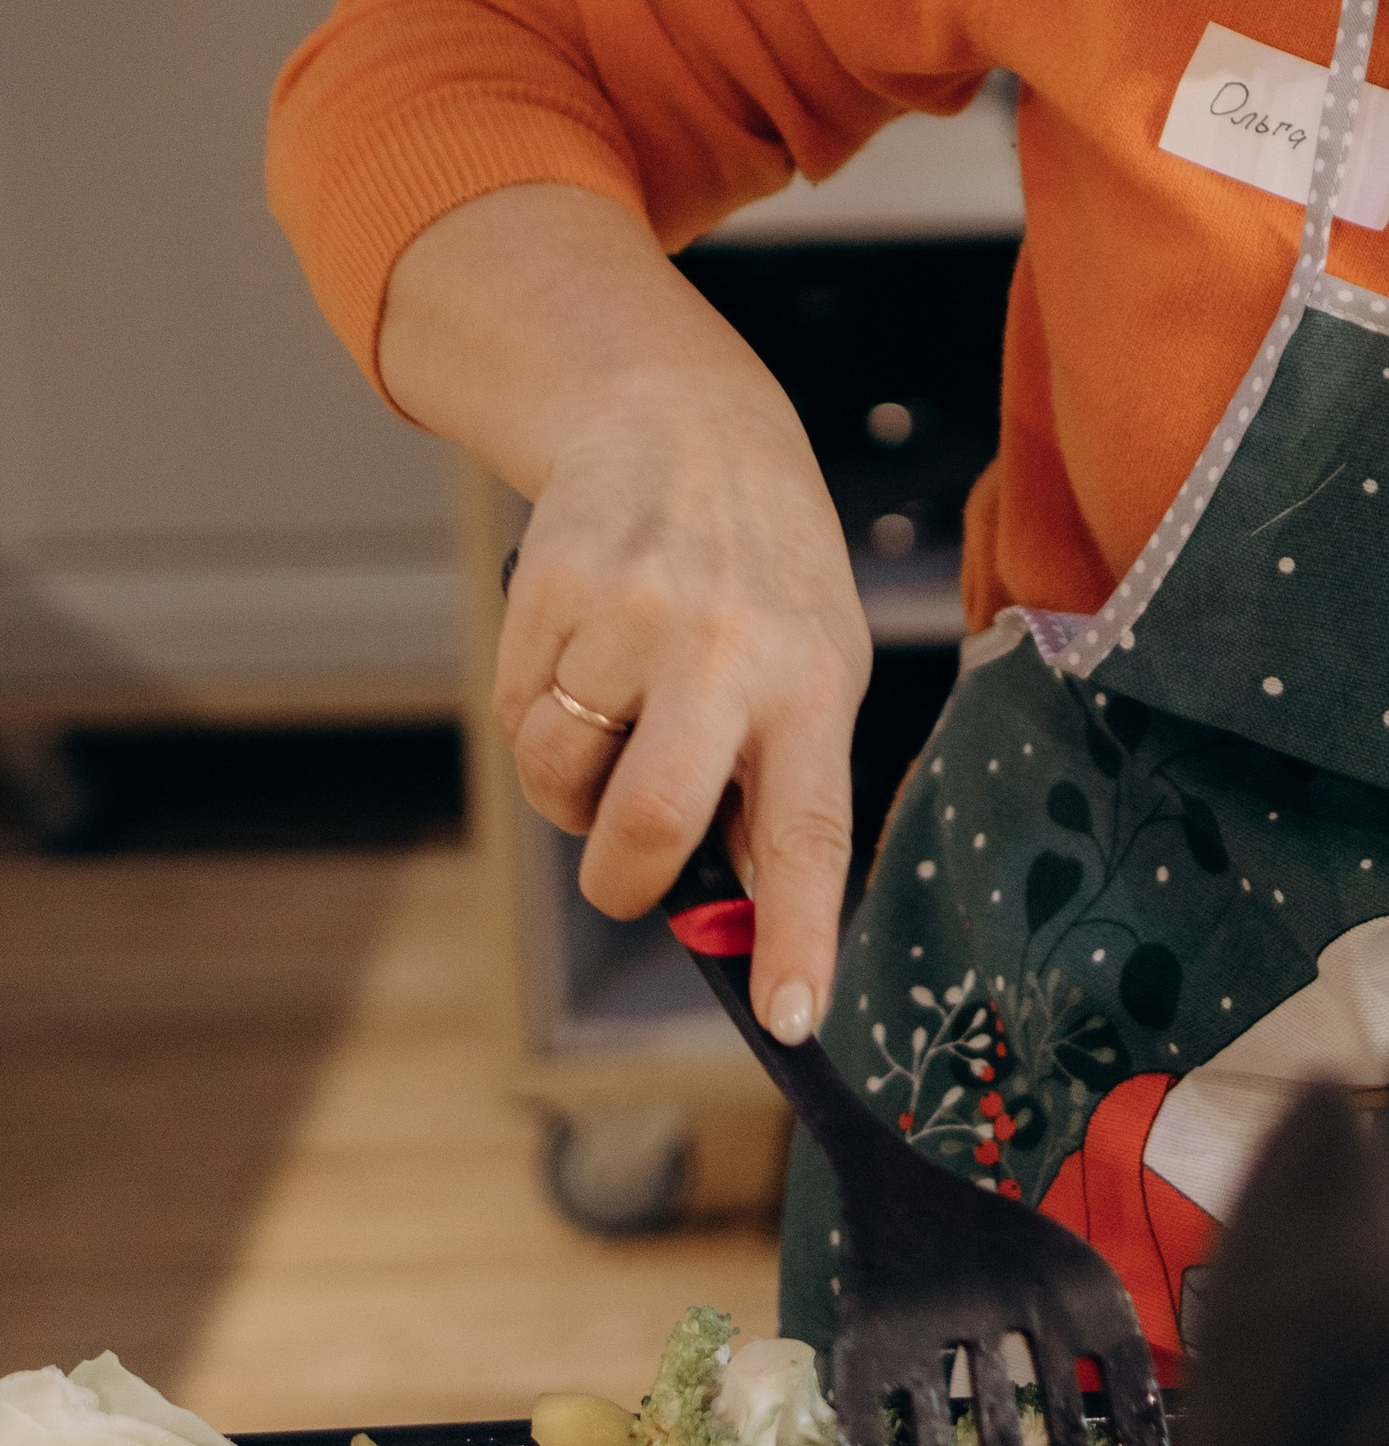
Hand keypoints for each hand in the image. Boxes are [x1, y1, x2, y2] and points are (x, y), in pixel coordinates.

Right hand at [380, 185, 870, 1042]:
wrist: (683, 426)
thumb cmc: (762, 575)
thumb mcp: (814, 660)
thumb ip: (780, 782)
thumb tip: (740, 920)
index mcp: (816, 681)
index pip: (811, 832)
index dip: (800, 936)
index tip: (795, 1019)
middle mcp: (730, 649)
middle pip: (651, 825)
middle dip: (620, 878)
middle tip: (625, 867)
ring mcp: (635, 616)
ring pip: (560, 780)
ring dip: (571, 782)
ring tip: (615, 710)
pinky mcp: (554, 590)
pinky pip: (516, 716)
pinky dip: (537, 712)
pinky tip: (583, 650)